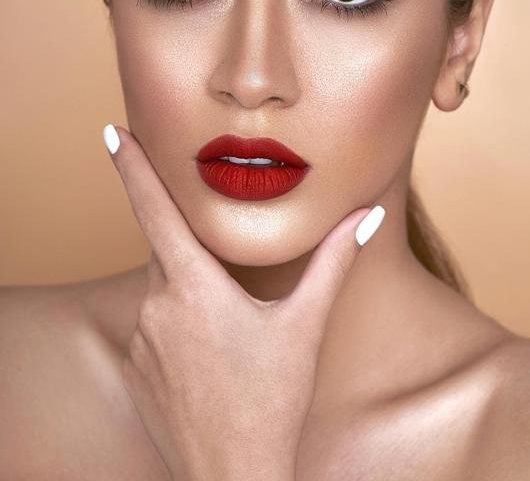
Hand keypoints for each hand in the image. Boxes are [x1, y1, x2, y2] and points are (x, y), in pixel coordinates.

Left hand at [102, 123, 384, 480]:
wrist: (233, 476)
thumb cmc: (272, 400)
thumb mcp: (305, 326)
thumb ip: (333, 262)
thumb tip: (367, 217)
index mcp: (195, 286)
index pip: (157, 209)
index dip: (132, 167)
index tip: (113, 133)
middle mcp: (157, 306)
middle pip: (170, 253)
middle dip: (198, 256)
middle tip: (231, 299)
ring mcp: (141, 339)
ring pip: (164, 291)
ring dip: (191, 296)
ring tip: (228, 343)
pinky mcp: (134, 366)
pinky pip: (153, 326)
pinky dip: (177, 328)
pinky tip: (209, 363)